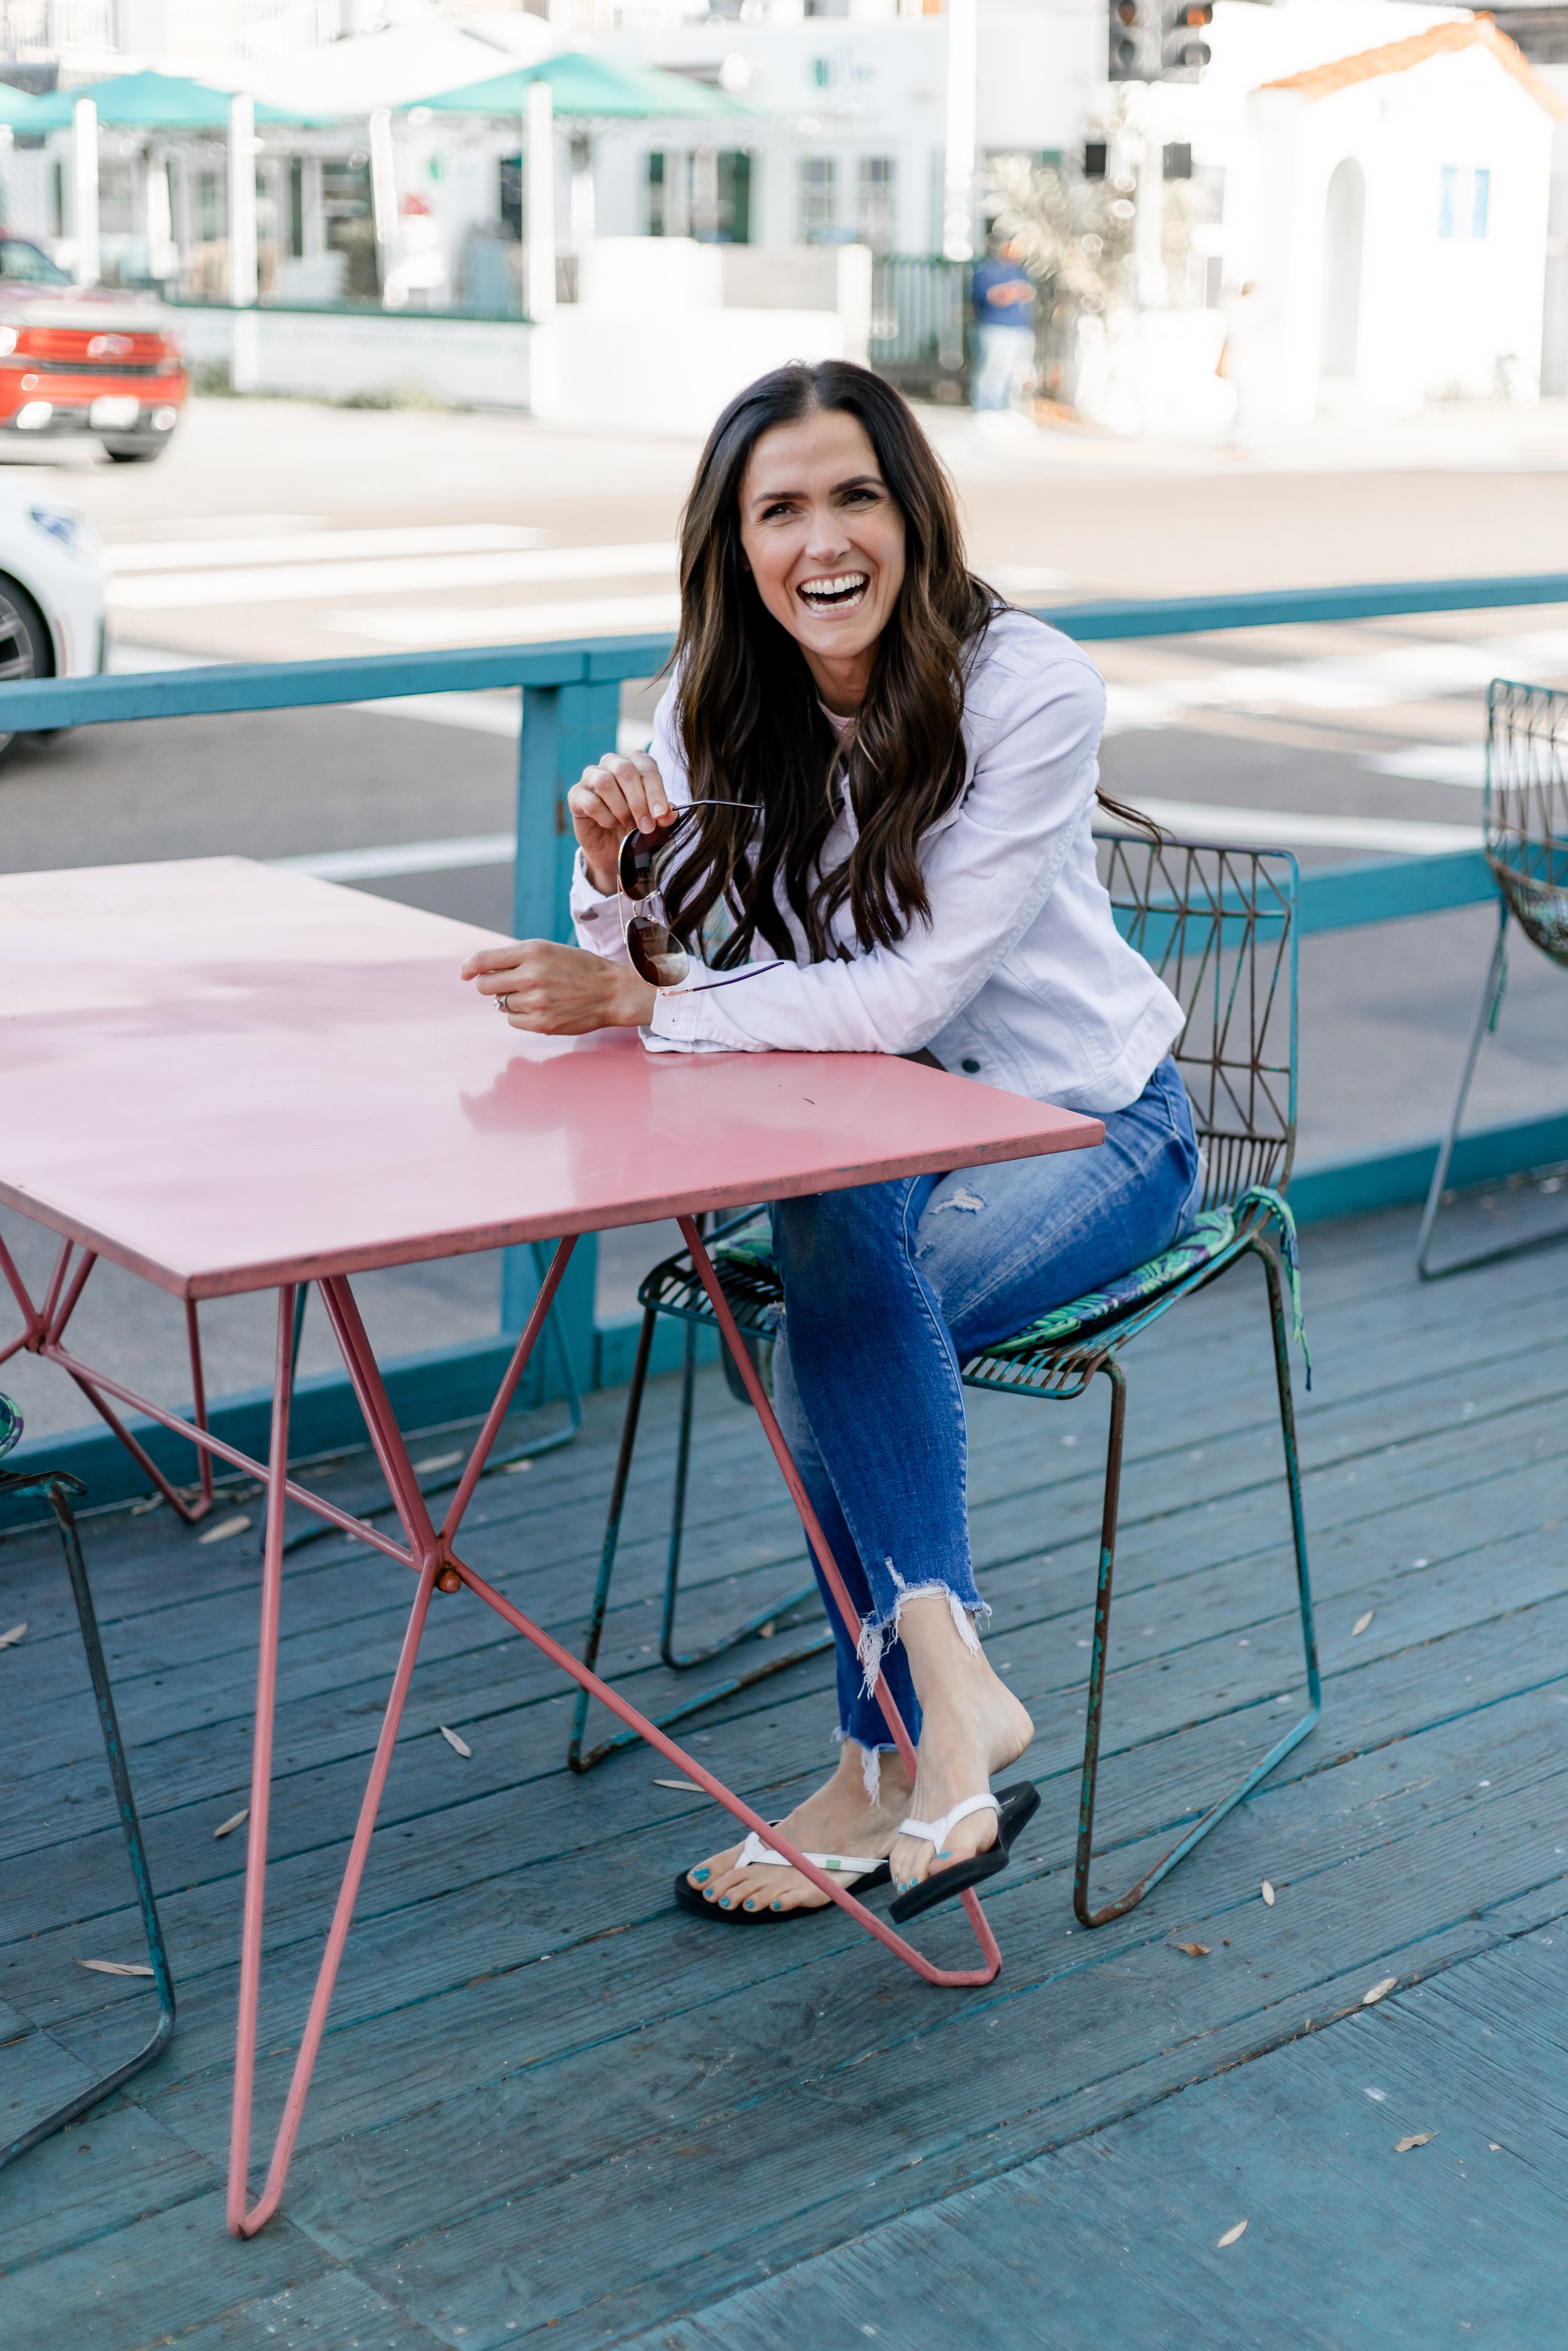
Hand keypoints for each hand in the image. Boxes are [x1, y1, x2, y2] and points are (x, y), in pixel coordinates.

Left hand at [462, 938, 655, 1034]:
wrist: (612, 992)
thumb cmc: (579, 968)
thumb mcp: (548, 950)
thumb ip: (515, 958)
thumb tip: (479, 972)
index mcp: (532, 951)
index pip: (484, 960)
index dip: (469, 967)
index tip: (464, 973)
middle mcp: (531, 975)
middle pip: (485, 985)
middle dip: (490, 985)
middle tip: (507, 984)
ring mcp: (536, 1002)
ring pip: (500, 1004)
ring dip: (512, 1000)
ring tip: (536, 995)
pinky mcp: (542, 1024)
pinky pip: (513, 1020)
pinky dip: (521, 1015)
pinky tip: (541, 1008)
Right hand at [569, 751, 675, 896]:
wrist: (611, 846)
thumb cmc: (635, 824)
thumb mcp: (653, 819)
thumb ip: (663, 814)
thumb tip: (670, 814)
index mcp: (634, 762)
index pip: (646, 767)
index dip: (655, 791)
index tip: (660, 815)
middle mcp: (611, 762)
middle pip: (625, 770)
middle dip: (638, 801)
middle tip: (646, 826)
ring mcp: (591, 776)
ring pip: (604, 782)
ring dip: (621, 808)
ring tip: (629, 825)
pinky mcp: (576, 794)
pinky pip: (591, 802)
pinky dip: (605, 817)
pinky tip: (611, 825)